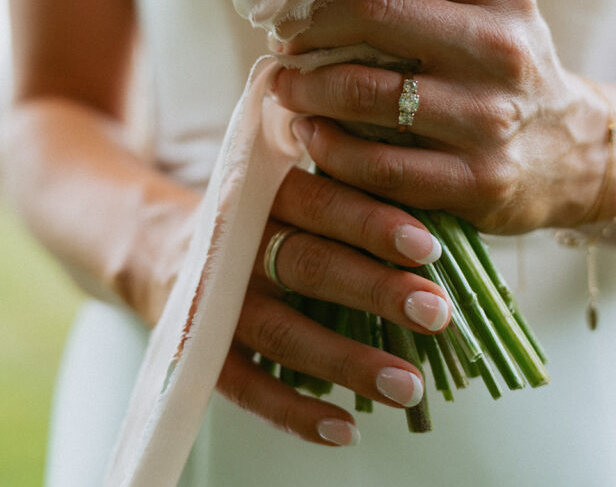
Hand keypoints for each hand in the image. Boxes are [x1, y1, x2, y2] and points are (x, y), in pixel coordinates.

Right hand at [157, 165, 450, 446]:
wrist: (165, 249)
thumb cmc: (264, 219)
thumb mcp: (293, 192)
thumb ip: (349, 198)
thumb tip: (442, 228)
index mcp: (266, 192)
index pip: (322, 202)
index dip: (374, 224)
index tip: (430, 246)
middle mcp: (239, 243)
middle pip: (309, 265)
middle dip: (377, 291)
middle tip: (438, 313)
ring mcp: (217, 300)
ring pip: (284, 332)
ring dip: (349, 361)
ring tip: (411, 386)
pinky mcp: (202, 351)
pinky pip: (247, 388)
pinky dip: (295, 413)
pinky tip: (345, 431)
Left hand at [272, 0, 615, 233]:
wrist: (573, 154)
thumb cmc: (506, 71)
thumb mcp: (492, 11)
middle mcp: (501, 48)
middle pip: (374, 7)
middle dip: (307, 19)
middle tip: (284, 36)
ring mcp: (490, 117)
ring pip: (364, 90)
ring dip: (304, 86)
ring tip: (285, 85)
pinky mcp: (476, 181)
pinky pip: (376, 165)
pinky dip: (327, 148)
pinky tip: (310, 134)